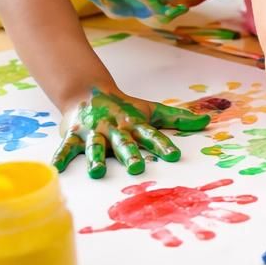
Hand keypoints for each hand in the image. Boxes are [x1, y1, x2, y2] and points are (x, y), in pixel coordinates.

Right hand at [53, 88, 208, 178]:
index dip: (163, 144)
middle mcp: (115, 128)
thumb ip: (178, 119)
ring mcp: (93, 131)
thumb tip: (208, 120)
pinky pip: (66, 147)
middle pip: (124, 143)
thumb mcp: (151, 111)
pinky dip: (60, 157)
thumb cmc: (124, 107)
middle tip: (138, 168)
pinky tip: (57, 169)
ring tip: (97, 172)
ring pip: (95, 146)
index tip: (174, 156)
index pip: (152, 134)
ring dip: (96, 158)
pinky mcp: (73, 134)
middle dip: (131, 155)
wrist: (88, 92)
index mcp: (134, 124)